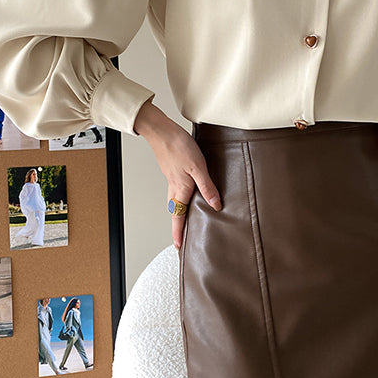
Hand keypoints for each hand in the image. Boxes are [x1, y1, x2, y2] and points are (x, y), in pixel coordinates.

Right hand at [133, 101, 221, 248]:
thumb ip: (207, 186)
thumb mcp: (198, 167)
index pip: (178, 217)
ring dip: (178, 213)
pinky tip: (186, 194)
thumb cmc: (178, 146)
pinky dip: (179, 199)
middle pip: (175, 212)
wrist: (162, 131)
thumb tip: (215, 205)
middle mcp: (174, 187)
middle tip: (180, 238)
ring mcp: (172, 179)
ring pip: (175, 202)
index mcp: (180, 189)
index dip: (178, 232)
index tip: (178, 246)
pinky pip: (176, 191)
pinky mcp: (173, 171)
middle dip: (177, 227)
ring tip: (184, 221)